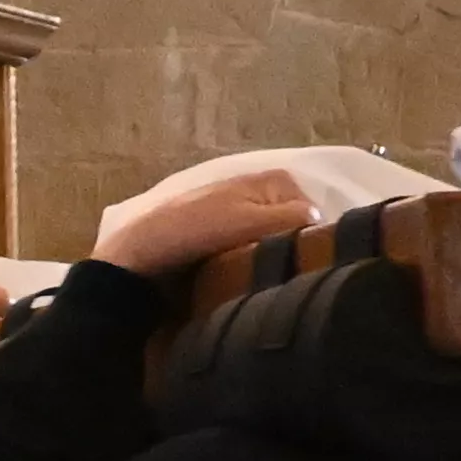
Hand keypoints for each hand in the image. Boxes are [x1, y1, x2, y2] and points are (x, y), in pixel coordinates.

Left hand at [90, 166, 327, 284]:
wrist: (138, 257)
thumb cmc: (191, 231)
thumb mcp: (247, 220)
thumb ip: (289, 219)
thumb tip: (322, 223)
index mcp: (272, 180)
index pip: (315, 211)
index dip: (310, 236)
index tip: (302, 261)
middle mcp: (262, 193)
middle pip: (296, 227)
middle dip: (292, 247)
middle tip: (284, 274)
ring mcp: (244, 216)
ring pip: (278, 242)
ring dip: (273, 259)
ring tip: (265, 279)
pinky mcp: (228, 239)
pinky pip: (256, 253)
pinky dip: (255, 265)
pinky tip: (249, 281)